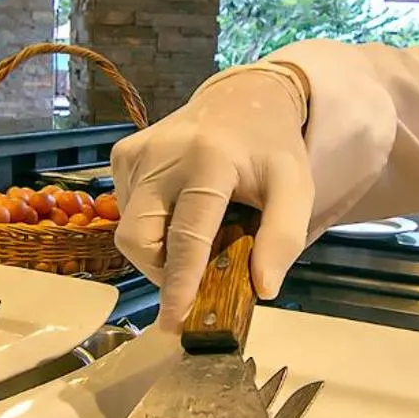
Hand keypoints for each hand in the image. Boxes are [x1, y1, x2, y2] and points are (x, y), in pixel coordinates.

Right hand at [111, 71, 312, 327]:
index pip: (186, 236)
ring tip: (194, 237)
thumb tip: (263, 288)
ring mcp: (136, 153)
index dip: (179, 284)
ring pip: (130, 229)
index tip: (174, 322)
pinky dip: (151, 225)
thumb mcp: (295, 187)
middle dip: (161, 272)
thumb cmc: (271, 148)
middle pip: (140, 239)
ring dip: (159, 250)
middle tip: (191, 282)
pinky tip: (178, 209)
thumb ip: (284, 237)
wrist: (242, 96)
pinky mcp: (123, 154)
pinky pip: (126, 209)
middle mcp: (162, 155)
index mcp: (208, 161)